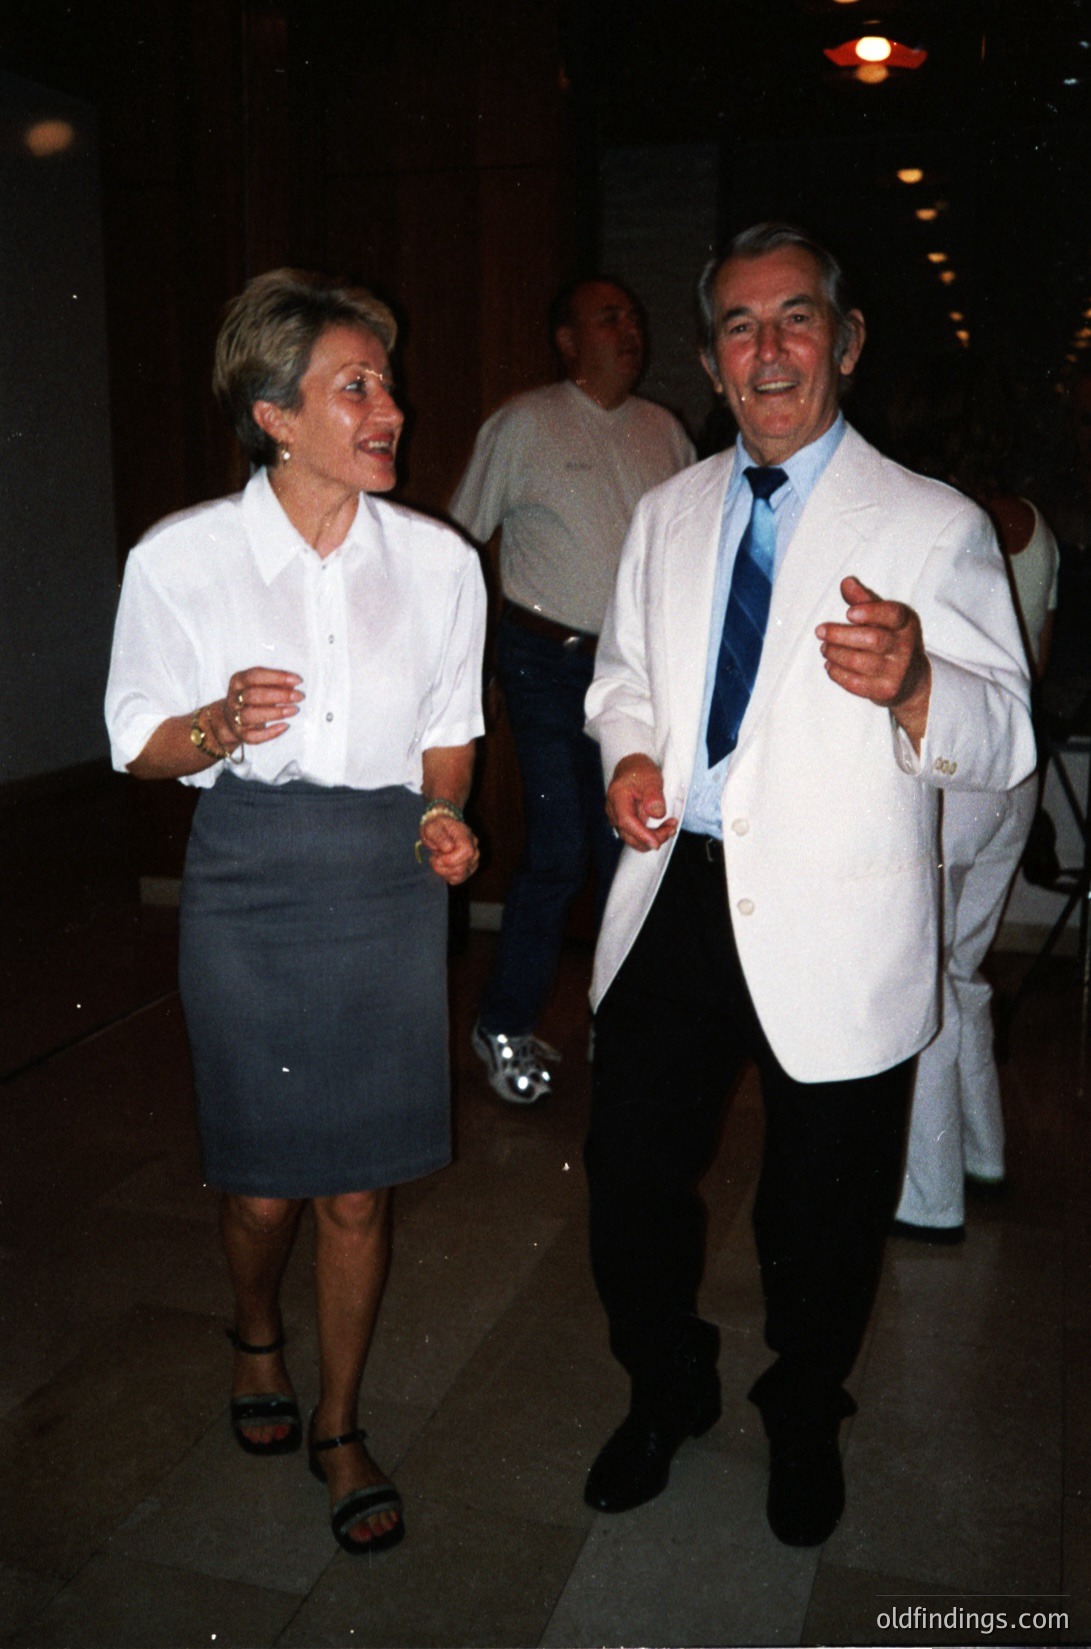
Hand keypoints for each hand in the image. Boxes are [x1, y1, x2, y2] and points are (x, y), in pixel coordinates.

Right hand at [209, 667, 304, 748]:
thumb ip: (275, 682)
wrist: (232, 719)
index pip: (255, 676)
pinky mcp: (242, 734)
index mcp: (238, 681)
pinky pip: (254, 736)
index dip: (277, 677)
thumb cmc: (253, 698)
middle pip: (253, 695)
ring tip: (294, 710)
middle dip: (279, 695)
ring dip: (275, 712)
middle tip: (299, 696)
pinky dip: (270, 732)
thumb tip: (294, 682)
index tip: (297, 680)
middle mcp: (234, 699)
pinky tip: (285, 726)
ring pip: (251, 715)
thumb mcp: (260, 685)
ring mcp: (235, 717)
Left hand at [419, 814, 479, 884]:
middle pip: (464, 866)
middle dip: (444, 867)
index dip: (452, 860)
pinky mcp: (468, 868)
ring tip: (437, 861)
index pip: (468, 851)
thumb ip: (439, 836)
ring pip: (462, 875)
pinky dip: (448, 876)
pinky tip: (442, 868)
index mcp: (465, 835)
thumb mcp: (431, 828)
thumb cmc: (435, 827)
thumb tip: (448, 848)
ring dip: (444, 872)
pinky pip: (460, 879)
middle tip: (433, 859)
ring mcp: (473, 858)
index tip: (438, 858)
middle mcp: (473, 847)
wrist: (439, 829)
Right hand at [606, 753, 677, 851]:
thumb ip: (653, 795)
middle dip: (652, 838)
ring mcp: (618, 819)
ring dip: (653, 837)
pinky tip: (665, 828)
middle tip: (672, 828)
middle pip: (629, 835)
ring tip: (671, 827)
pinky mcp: (625, 823)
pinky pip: (637, 835)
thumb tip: (657, 814)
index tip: (656, 842)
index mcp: (617, 798)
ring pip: (634, 838)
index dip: (641, 834)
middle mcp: (614, 812)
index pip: (626, 821)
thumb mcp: (651, 778)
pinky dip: (651, 835)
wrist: (632, 769)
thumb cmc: (640, 772)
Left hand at [815, 576, 931, 749]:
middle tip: (820, 631)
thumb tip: (846, 582)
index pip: (892, 614)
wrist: (910, 680)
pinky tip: (830, 665)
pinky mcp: (886, 691)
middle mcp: (906, 647)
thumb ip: (864, 600)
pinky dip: (837, 673)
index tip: (848, 613)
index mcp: (906, 624)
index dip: (870, 612)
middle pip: (872, 639)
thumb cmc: (891, 642)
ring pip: (860, 662)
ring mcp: (897, 671)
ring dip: (835, 653)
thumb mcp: (883, 618)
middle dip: (840, 634)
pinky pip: (856, 683)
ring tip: (824, 648)